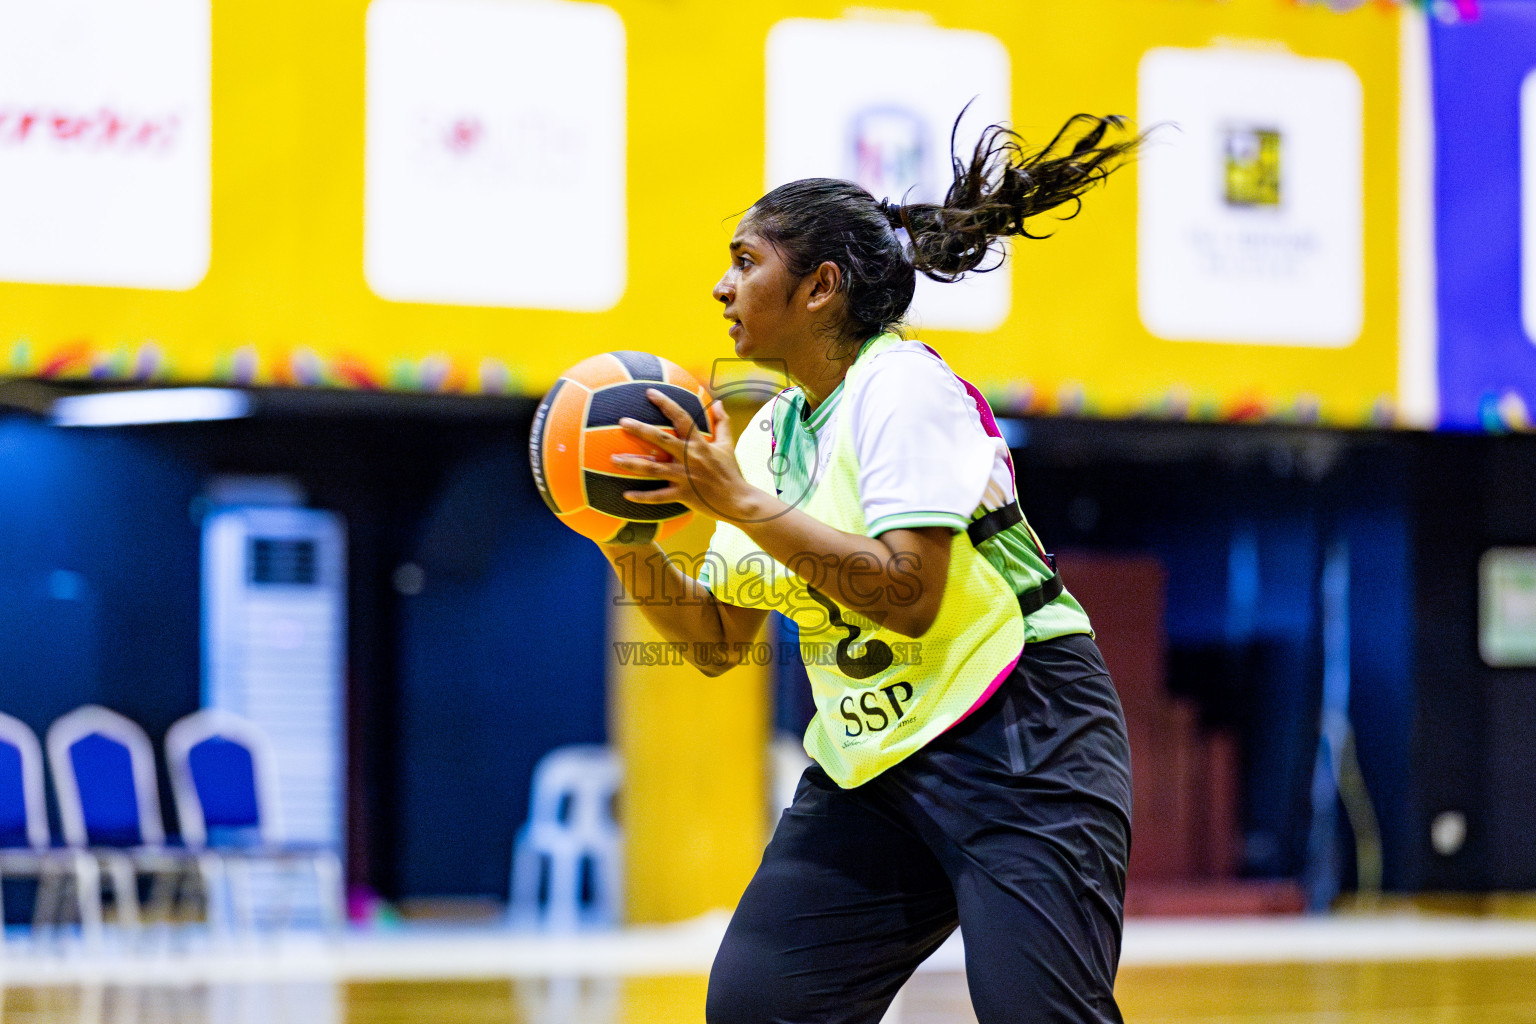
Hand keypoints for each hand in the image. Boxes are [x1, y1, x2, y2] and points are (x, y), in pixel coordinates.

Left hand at [613, 390, 763, 522]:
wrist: (739, 501)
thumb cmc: (732, 472)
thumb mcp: (728, 445)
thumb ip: (722, 422)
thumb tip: (718, 402)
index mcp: (699, 444)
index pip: (681, 418)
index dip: (665, 404)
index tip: (649, 392)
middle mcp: (689, 458)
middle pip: (661, 440)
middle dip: (640, 430)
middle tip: (622, 421)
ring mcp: (684, 477)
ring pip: (653, 469)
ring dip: (632, 463)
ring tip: (613, 459)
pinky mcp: (682, 495)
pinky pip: (658, 497)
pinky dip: (642, 497)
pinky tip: (625, 495)